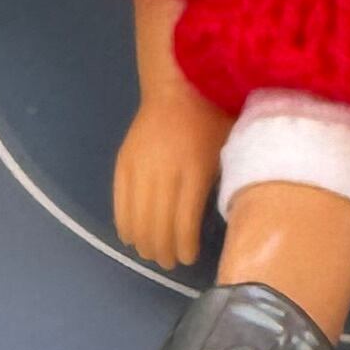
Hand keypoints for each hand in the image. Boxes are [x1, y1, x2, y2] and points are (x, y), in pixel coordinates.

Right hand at [113, 84, 231, 267]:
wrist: (179, 86)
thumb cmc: (213, 118)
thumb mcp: (229, 151)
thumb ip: (224, 184)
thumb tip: (226, 221)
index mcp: (195, 171)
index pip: (184, 222)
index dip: (184, 247)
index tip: (188, 259)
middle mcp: (164, 172)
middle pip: (158, 225)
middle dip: (163, 250)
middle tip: (169, 262)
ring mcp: (140, 167)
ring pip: (137, 217)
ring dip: (144, 241)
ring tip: (152, 253)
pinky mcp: (123, 163)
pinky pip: (120, 201)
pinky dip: (124, 223)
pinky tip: (131, 237)